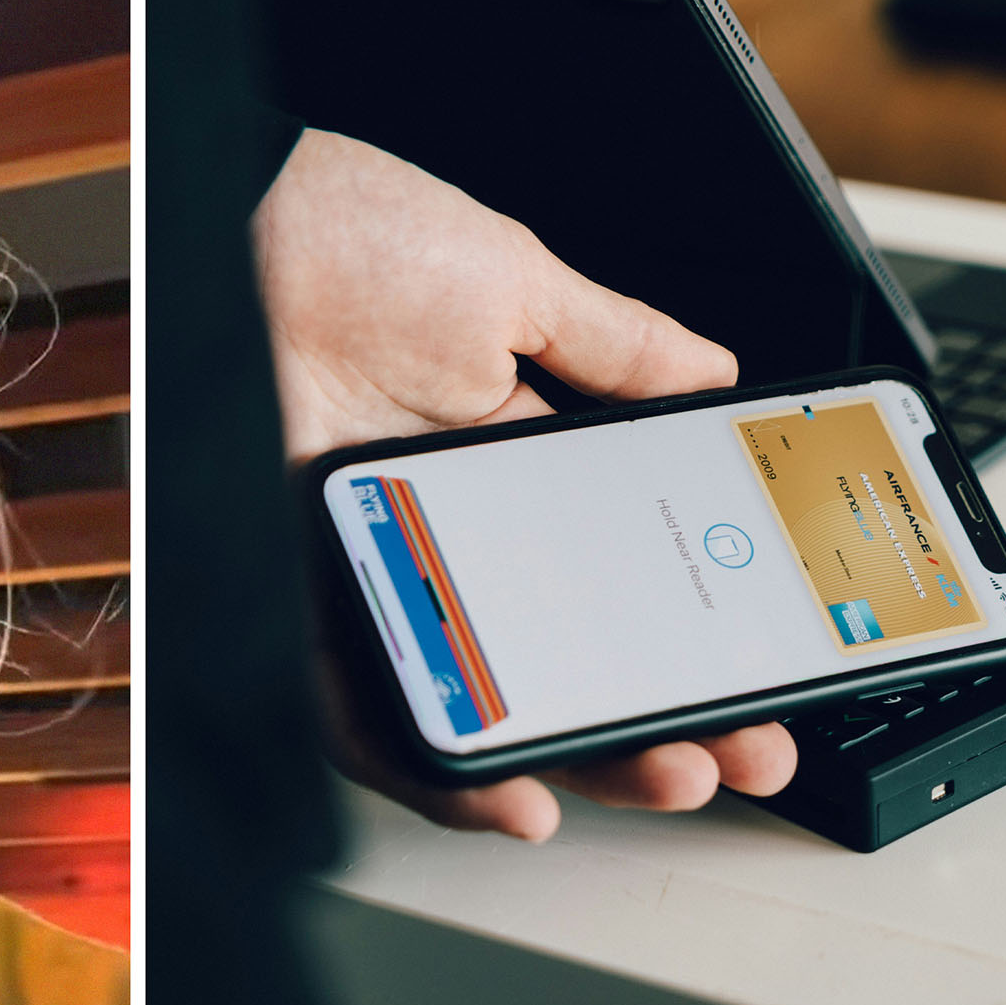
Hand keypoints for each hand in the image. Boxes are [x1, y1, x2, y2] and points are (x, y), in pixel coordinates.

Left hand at [255, 129, 793, 839]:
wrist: (238, 215)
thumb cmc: (353, 238)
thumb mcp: (515, 286)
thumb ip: (615, 346)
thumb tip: (712, 380)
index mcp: (505, 466)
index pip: (614, 577)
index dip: (689, 630)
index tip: (767, 665)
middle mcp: (444, 532)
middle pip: (560, 657)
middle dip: (659, 714)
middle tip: (740, 744)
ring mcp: (381, 567)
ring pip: (477, 700)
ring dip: (570, 754)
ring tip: (657, 776)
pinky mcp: (310, 592)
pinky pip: (362, 705)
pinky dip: (426, 760)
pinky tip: (502, 789)